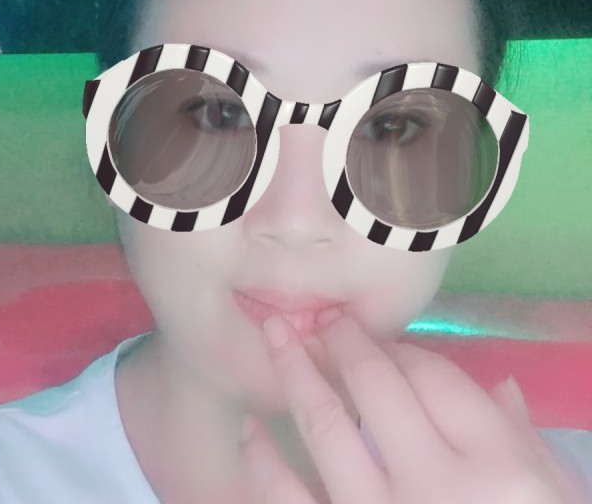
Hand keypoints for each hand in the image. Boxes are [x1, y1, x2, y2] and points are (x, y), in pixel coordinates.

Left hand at [239, 309, 585, 503]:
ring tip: (274, 337)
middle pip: (376, 388)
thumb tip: (498, 387)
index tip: (378, 337)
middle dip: (342, 342)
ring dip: (294, 373)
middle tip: (319, 318)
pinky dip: (262, 459)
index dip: (400, 347)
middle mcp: (435, 485)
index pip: (437, 379)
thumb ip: (522, 443)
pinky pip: (287, 499)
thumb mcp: (554, 501)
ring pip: (325, 427)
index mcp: (498, 467)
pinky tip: (251, 428)